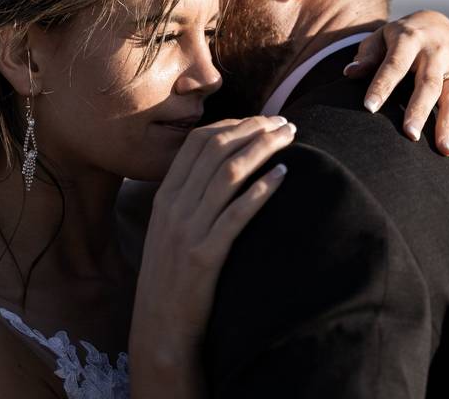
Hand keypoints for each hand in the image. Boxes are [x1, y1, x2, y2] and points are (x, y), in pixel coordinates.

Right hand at [129, 116, 294, 377]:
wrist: (159, 327)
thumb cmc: (171, 278)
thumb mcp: (168, 230)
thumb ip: (187, 198)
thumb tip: (219, 169)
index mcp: (164, 196)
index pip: (198, 143)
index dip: (233, 124)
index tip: (260, 120)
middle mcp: (173, 207)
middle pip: (217, 150)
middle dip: (254, 129)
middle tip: (284, 124)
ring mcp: (187, 231)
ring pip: (229, 174)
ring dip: (263, 149)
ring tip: (290, 139)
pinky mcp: (204, 256)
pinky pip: (236, 215)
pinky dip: (261, 190)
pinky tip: (283, 176)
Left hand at [344, 10, 448, 160]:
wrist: (437, 24)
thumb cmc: (398, 38)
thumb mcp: (380, 38)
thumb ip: (367, 56)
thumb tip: (349, 72)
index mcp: (410, 39)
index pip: (394, 65)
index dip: (381, 86)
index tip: (368, 108)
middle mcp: (437, 52)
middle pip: (428, 84)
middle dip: (420, 110)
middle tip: (411, 135)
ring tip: (444, 151)